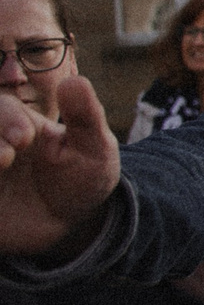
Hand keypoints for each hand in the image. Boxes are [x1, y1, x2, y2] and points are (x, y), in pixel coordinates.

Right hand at [0, 79, 121, 258]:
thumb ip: (85, 116)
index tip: (24, 139)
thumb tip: (74, 81)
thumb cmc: (80, 178)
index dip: (7, 119)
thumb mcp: (93, 148)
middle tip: (6, 158)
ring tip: (1, 164)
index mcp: (18, 123)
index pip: (2, 108)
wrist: (70, 224)